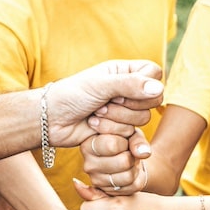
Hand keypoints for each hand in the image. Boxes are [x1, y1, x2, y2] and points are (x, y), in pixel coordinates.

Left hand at [48, 60, 162, 147]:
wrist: (51, 121)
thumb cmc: (71, 96)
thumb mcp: (100, 85)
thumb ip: (130, 85)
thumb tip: (159, 89)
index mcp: (124, 71)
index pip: (154, 74)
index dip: (144, 85)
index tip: (120, 90)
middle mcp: (128, 90)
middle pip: (151, 101)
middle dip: (125, 107)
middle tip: (101, 105)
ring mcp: (124, 111)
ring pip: (141, 120)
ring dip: (115, 122)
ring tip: (94, 118)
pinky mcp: (120, 131)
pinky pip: (133, 136)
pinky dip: (119, 136)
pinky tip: (112, 138)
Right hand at [81, 130, 151, 194]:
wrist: (126, 158)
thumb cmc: (125, 141)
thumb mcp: (131, 133)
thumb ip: (137, 140)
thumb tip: (144, 153)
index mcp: (88, 145)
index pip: (112, 145)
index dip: (125, 142)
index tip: (124, 140)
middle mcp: (89, 164)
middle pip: (123, 162)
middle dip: (132, 156)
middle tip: (129, 152)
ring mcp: (97, 180)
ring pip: (128, 176)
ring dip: (135, 167)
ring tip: (130, 161)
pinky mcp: (108, 192)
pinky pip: (132, 187)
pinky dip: (137, 178)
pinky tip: (130, 171)